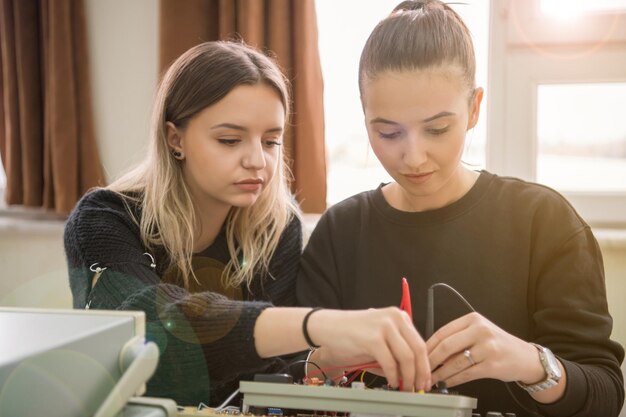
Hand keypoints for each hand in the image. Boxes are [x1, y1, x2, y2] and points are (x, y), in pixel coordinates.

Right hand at [308, 307, 430, 390]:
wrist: (327, 327)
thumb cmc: (352, 335)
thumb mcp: (380, 340)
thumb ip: (396, 353)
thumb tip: (412, 376)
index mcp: (399, 317)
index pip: (420, 343)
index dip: (425, 365)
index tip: (425, 380)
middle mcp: (394, 317)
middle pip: (418, 350)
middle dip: (420, 373)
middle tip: (418, 388)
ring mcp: (384, 326)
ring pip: (407, 357)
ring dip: (408, 377)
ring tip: (405, 388)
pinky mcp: (373, 338)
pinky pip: (390, 363)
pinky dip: (393, 377)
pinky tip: (392, 383)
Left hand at [426, 312, 544, 387]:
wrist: (525, 358)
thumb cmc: (498, 345)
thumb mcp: (478, 333)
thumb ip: (457, 339)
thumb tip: (430, 353)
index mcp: (473, 319)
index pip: (443, 332)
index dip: (427, 345)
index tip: (418, 355)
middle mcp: (480, 331)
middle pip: (446, 346)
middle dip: (430, 360)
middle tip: (421, 369)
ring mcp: (487, 348)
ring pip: (455, 363)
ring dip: (440, 374)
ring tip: (431, 379)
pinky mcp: (492, 366)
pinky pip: (465, 374)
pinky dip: (452, 380)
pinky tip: (446, 383)